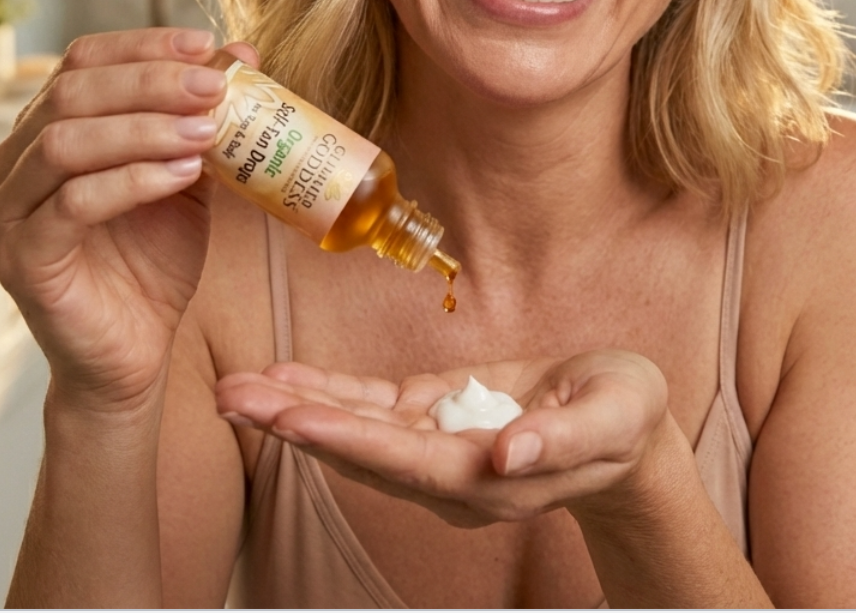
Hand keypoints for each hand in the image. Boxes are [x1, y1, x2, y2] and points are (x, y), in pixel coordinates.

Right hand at [0, 28, 257, 414]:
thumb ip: (205, 116)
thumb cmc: (155, 258)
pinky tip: (184, 174)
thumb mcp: (189, 174)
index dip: (143, 46)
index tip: (204, 45)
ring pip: (64, 144)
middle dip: (150, 82)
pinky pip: (73, 205)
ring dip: (144, 128)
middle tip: (214, 86)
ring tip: (207, 130)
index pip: (81, 61)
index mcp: (44, 131)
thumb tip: (244, 52)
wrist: (135, 351)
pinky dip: (133, 180)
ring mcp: (8, 213)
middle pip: (70, 94)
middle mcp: (12, 164)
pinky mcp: (23, 260)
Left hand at [215, 350, 672, 526]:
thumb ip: (563, 439)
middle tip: (230, 396)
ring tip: (236, 387)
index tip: (290, 417)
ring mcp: (437, 447)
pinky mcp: (434, 418)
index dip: (346, 439)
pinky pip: (373, 407)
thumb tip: (507, 452)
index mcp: (491, 477)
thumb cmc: (625, 415)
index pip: (406, 462)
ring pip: (356, 430)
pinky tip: (286, 378)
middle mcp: (450, 474)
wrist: (623, 424)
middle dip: (294, 423)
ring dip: (295, 406)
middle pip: (362, 452)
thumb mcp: (614, 416)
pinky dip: (329, 391)